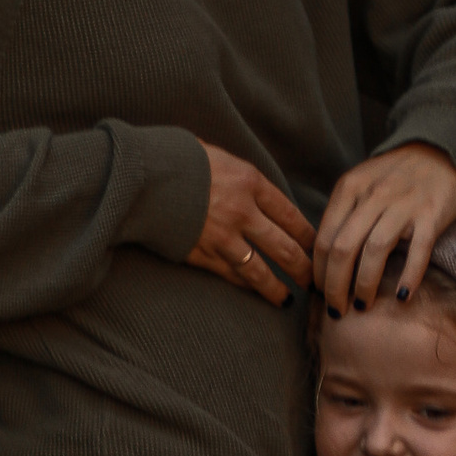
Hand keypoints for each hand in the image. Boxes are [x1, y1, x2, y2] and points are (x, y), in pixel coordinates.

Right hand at [187, 144, 312, 307]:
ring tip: (287, 299)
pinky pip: (231, 275)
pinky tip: (255, 292)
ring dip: (277, 288)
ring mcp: (222, 237)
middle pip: (284, 247)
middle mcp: (242, 212)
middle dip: (302, 267)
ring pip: (260, 270)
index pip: (290, 214)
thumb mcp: (217, 156)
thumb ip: (240, 178)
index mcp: (249, 182)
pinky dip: (246, 285)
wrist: (139, 176)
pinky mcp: (201, 254)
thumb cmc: (175, 159)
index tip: (317, 246)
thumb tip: (254, 192)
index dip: (307, 234)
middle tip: (313, 280)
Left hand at [313, 140, 455, 316]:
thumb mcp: (361, 185)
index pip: (324, 238)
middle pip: (344, 249)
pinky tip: (401, 298)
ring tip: (362, 306)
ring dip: (365, 285)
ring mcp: (404, 204)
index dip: (318, 272)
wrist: (442, 154)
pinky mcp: (432, 215)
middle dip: (335, 286)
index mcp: (350, 187)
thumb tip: (322, 262)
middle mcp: (374, 194)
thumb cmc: (395, 178)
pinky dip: (409, 277)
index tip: (319, 293)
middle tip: (336, 310)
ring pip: (375, 251)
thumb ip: (342, 215)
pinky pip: (418, 251)